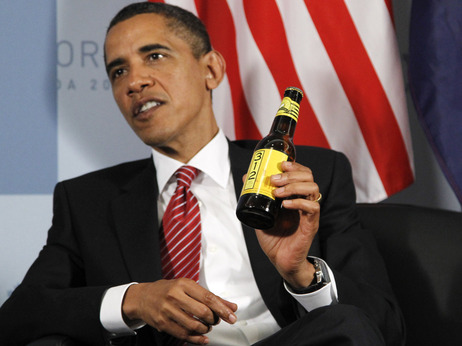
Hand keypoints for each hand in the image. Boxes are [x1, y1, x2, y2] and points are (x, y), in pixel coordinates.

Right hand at [122, 279, 236, 343]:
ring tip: (206, 326)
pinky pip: (183, 334)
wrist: (143, 296)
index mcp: (184, 284)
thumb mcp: (189, 287)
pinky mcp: (163, 322)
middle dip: (213, 319)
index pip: (208, 298)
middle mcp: (175, 295)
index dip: (222, 309)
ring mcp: (168, 310)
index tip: (231, 316)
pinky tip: (202, 338)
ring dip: (205, 329)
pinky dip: (196, 339)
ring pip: (194, 325)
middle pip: (202, 312)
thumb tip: (231, 306)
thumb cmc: (168, 290)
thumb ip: (211, 297)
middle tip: (215, 320)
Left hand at [255, 161, 320, 289]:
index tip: (280, 164)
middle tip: (274, 179)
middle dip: (291, 174)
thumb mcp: (261, 212)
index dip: (294, 166)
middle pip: (309, 177)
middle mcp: (304, 201)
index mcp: (295, 196)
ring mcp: (309, 213)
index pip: (302, 173)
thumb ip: (256, 195)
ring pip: (313, 189)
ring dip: (294, 186)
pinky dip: (299, 203)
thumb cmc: (273, 238)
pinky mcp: (311, 225)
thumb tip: (247, 176)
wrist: (280, 260)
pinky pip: (312, 208)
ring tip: (278, 192)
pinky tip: (286, 204)